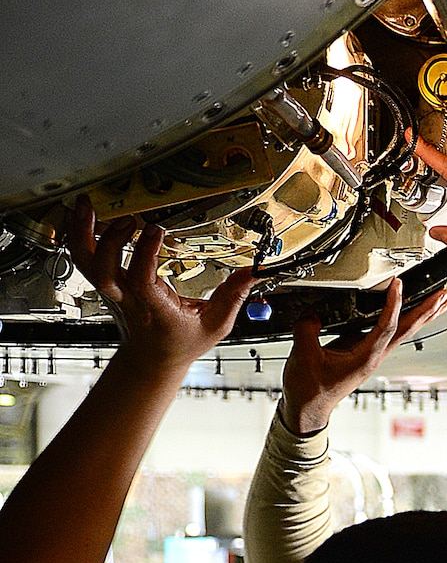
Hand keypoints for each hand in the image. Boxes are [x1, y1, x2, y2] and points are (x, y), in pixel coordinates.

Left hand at [68, 197, 251, 370]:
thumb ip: (234, 294)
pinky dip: (76, 234)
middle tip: (128, 219)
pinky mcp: (105, 283)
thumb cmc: (183, 340)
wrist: (153, 357)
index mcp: (155, 309)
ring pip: (86, 262)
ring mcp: (112, 291)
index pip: (142, 281)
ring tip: (88, 205)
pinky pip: (82, 258)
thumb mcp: (216, 324)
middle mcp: (128, 298)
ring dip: (82, 232)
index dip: (144, 253)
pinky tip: (80, 215)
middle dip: (110, 241)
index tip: (156, 230)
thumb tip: (255, 271)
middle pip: (103, 271)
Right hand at [281, 281, 446, 434]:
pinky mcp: (366, 354)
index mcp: (364, 358)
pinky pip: (391, 333)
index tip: (399, 285)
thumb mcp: (303, 355)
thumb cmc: (309, 389)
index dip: (394, 304)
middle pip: (407, 329)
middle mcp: (374, 357)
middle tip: (443, 293)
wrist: (308, 409)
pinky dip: (404, 320)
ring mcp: (372, 356)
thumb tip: (313, 312)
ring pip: (404, 332)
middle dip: (427, 310)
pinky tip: (410, 313)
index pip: (387, 326)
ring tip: (440, 301)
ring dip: (423, 315)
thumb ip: (307, 329)